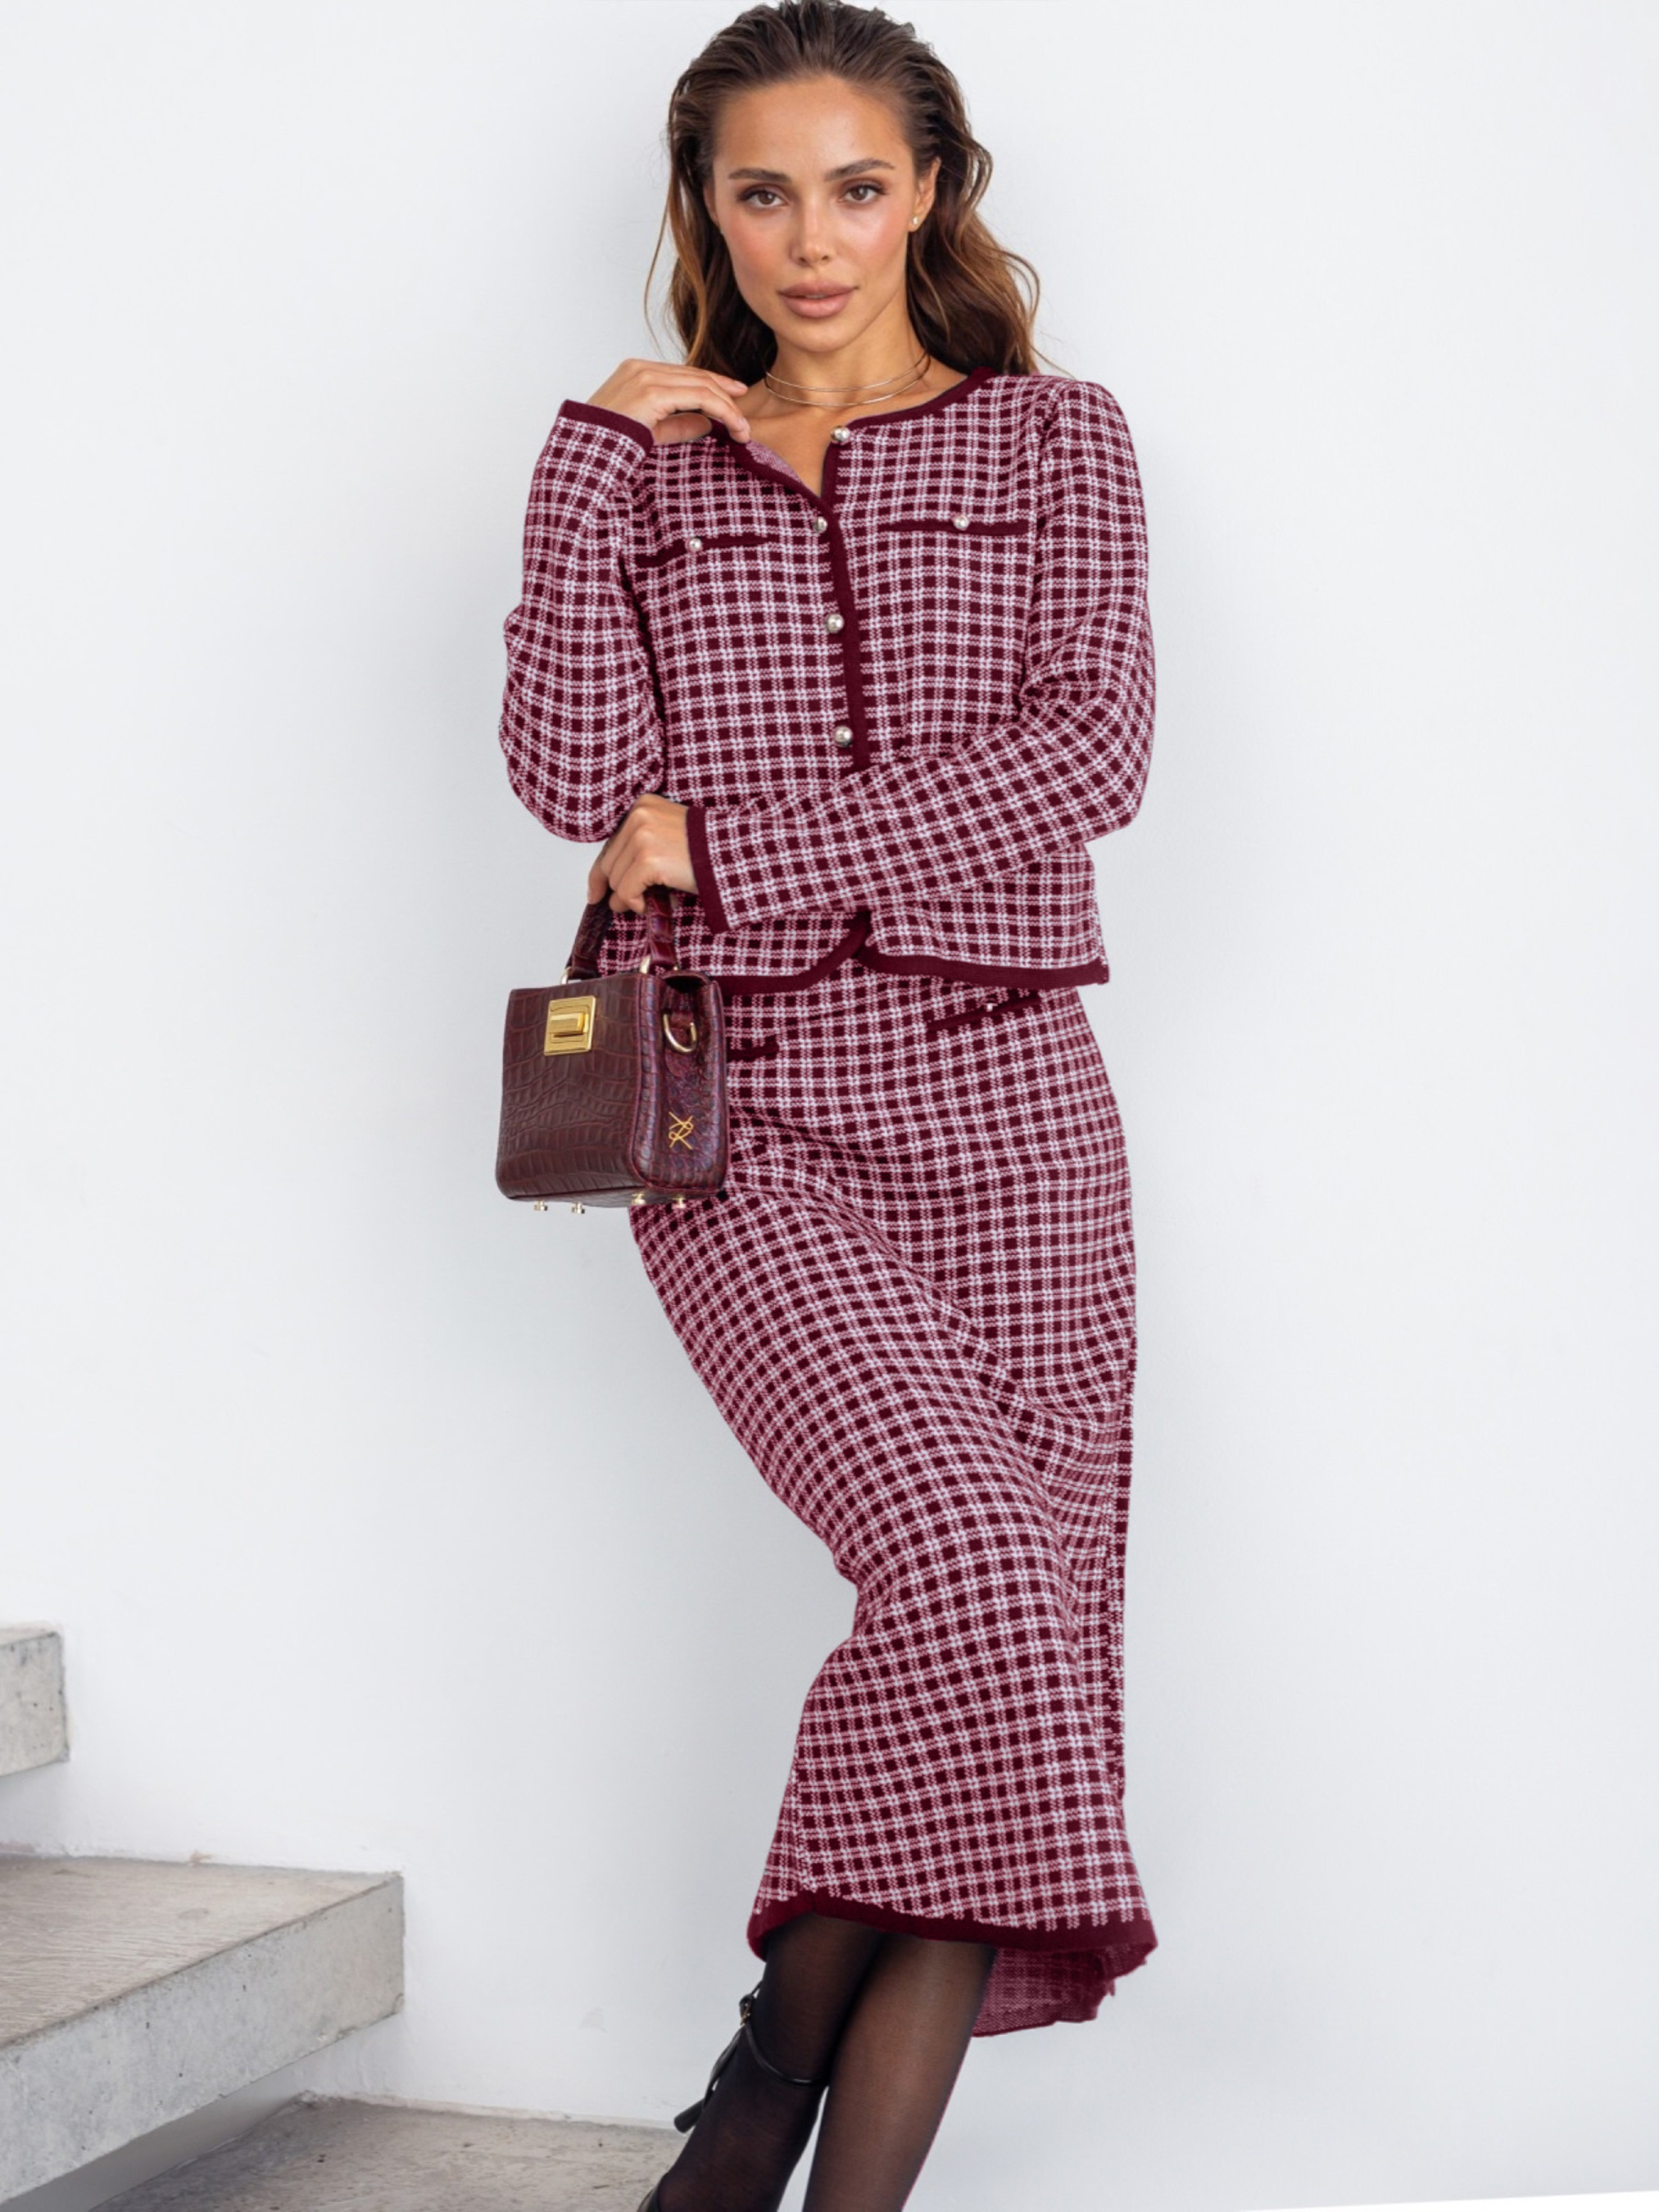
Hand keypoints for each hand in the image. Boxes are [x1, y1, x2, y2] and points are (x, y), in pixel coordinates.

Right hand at [587, 357, 752, 447]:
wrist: (585, 455)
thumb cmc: (610, 446)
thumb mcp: (650, 433)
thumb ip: (677, 424)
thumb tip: (707, 423)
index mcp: (636, 371)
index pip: (684, 374)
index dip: (713, 384)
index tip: (735, 396)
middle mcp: (642, 368)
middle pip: (697, 376)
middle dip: (727, 396)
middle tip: (745, 421)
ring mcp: (647, 377)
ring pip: (703, 385)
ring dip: (729, 408)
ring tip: (743, 431)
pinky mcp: (653, 392)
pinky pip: (700, 397)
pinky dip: (723, 411)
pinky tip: (735, 427)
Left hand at [587, 793, 697, 913]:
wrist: (733, 852)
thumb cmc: (707, 848)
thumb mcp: (668, 835)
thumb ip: (639, 848)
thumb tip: (609, 884)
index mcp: (642, 806)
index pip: (610, 844)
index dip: (600, 873)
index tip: (596, 892)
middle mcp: (638, 816)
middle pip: (609, 864)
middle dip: (616, 889)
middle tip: (626, 905)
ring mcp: (642, 837)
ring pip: (616, 880)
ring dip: (630, 898)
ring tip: (650, 901)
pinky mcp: (648, 859)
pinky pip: (626, 892)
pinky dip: (635, 904)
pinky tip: (650, 904)